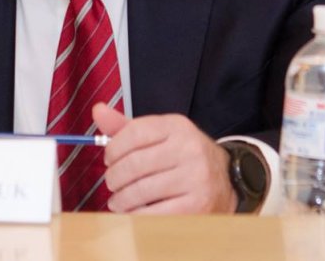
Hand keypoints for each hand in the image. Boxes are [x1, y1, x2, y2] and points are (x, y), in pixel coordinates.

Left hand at [93, 103, 237, 214]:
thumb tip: (98, 110)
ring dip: (121, 198)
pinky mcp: (197, 206)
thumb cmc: (182, 156)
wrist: (226, 180)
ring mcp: (195, 178)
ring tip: (118, 200)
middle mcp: (189, 149)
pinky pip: (154, 213)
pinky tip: (133, 212)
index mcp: (177, 126)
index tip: (108, 158)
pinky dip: (136, 215)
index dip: (114, 147)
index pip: (135, 132)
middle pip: (135, 163)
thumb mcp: (160, 135)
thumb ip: (126, 126)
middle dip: (115, 176)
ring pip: (141, 190)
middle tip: (111, 182)